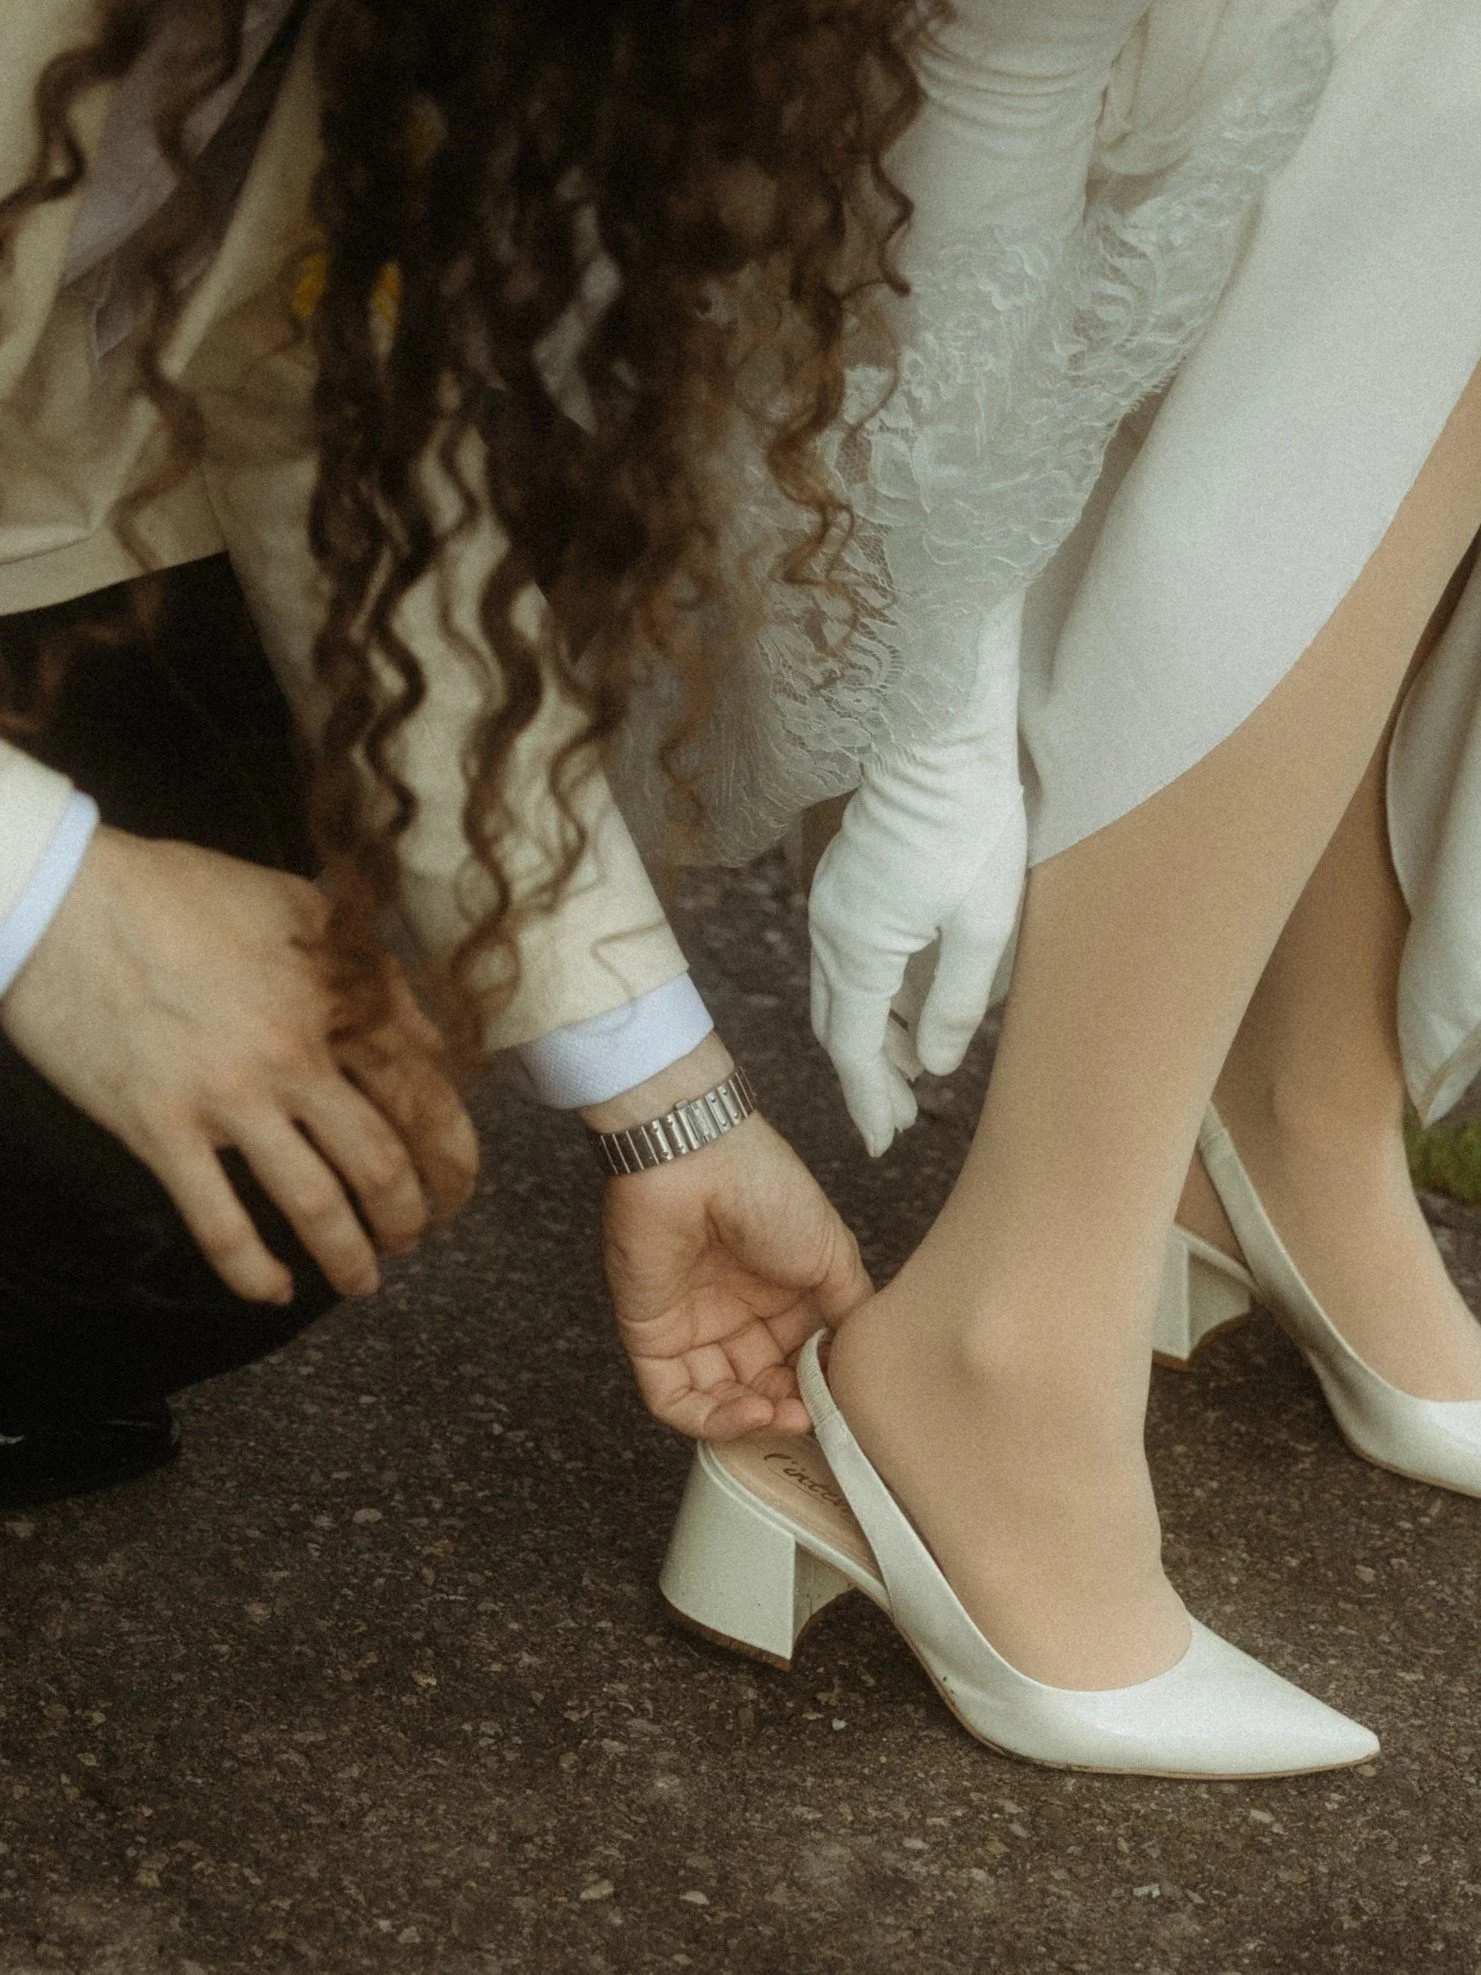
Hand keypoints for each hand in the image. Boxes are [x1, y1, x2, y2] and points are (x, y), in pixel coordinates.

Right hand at [0, 827, 477, 1303]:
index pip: (424, 1095)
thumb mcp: (299, 907)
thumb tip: (427, 1037)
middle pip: (383, 1163)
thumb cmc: (179, 895)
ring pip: (316, 1205)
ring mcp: (229, 1099)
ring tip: (363, 1280)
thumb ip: (371, 971)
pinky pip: (219, 1222)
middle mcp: (296, 1057)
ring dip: (350, 1257)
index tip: (456, 1184)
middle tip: (415, 1238)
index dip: (453, 1153)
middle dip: (413, 1217)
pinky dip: (253, 1269)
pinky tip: (272, 1289)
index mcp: (335, 1001)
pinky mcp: (161, 1130)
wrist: (63, 900)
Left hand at [591, 1035, 871, 1437]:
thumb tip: (860, 1363)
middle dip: (789, 1409)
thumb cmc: (765, 1189)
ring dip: (754, 1420)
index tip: (842, 1402)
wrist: (696, 1158)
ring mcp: (691, 1327)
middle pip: (762, 1386)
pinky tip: (751, 1411)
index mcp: (779, 1294)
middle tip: (814, 1417)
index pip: (800, 1362)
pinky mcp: (650, 1337)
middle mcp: (735, 1314)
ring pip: (720, 1401)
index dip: (820, 1388)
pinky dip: (711, 1419)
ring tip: (784, 1415)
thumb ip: (848, 1311)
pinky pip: (675, 1398)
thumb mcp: (832, 1252)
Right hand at [809, 590, 1027, 1154]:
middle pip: (837, 1023)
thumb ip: (954, 1004)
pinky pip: (846, 955)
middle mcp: (830, 929)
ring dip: (871, 1034)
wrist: (941, 732)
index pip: (853, 1049)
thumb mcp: (982, 926)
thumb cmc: (971, 823)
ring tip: (910, 1069)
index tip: (884, 1142)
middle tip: (902, 1119)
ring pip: (839, 989)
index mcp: (858, 949)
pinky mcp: (845, 877)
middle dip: (868, 1076)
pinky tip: (905, 1000)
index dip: (868, 1101)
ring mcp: (832, 900)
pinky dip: (870, 993)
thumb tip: (932, 1066)